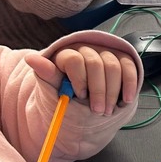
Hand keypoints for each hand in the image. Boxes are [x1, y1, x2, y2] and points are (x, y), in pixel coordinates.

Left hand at [25, 44, 139, 115]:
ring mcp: (105, 54)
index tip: (80, 96)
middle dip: (98, 91)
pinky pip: (129, 67)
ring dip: (112, 92)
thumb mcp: (52, 89)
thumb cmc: (67, 98)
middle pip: (96, 63)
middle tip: (97, 110)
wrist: (82, 107)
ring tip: (107, 110)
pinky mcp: (122, 60)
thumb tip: (31, 58)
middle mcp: (86, 50)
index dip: (79, 79)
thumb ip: (46, 74)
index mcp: (66, 55)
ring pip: (114, 67)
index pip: (75, 59)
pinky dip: (129, 85)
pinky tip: (126, 100)